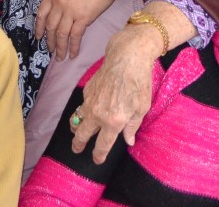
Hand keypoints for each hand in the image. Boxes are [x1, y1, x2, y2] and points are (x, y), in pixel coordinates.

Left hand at [34, 0, 117, 60]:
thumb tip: (60, 4)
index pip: (41, 13)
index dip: (39, 27)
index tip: (38, 36)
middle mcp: (59, 4)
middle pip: (50, 26)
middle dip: (49, 41)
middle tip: (50, 50)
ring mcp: (70, 12)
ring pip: (61, 34)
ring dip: (60, 47)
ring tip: (60, 57)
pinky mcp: (83, 18)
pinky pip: (75, 36)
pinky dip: (74, 46)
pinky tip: (73, 54)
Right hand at [71, 23, 161, 163]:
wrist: (127, 57)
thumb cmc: (139, 82)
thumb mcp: (142, 108)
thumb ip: (133, 126)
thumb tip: (128, 140)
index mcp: (113, 122)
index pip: (102, 145)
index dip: (98, 155)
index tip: (97, 160)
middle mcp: (98, 114)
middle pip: (81, 136)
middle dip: (78, 145)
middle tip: (77, 149)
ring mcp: (90, 102)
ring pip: (77, 120)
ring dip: (75, 128)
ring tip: (76, 132)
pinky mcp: (87, 90)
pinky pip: (83, 105)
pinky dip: (85, 109)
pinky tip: (92, 107)